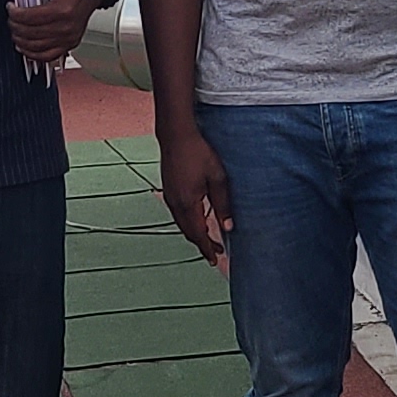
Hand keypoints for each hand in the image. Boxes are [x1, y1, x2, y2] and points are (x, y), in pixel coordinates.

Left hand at [7, 0, 105, 68]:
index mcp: (65, 9)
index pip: (34, 17)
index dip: (18, 14)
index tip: (11, 9)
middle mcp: (67, 27)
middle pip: (33, 33)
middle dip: (17, 27)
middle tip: (10, 20)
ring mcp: (69, 38)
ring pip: (38, 47)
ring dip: (22, 41)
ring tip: (15, 32)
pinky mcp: (70, 44)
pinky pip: (49, 56)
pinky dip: (34, 55)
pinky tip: (25, 48)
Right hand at [158, 125, 234, 266]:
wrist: (176, 136)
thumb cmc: (199, 153)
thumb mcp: (217, 178)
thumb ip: (223, 204)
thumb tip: (228, 226)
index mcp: (188, 204)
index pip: (199, 235)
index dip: (207, 249)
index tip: (216, 260)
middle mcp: (176, 204)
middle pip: (189, 233)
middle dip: (203, 244)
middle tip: (217, 252)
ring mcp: (170, 197)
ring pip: (182, 224)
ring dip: (195, 234)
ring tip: (209, 238)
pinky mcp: (168, 191)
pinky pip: (178, 215)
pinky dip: (188, 223)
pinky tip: (197, 219)